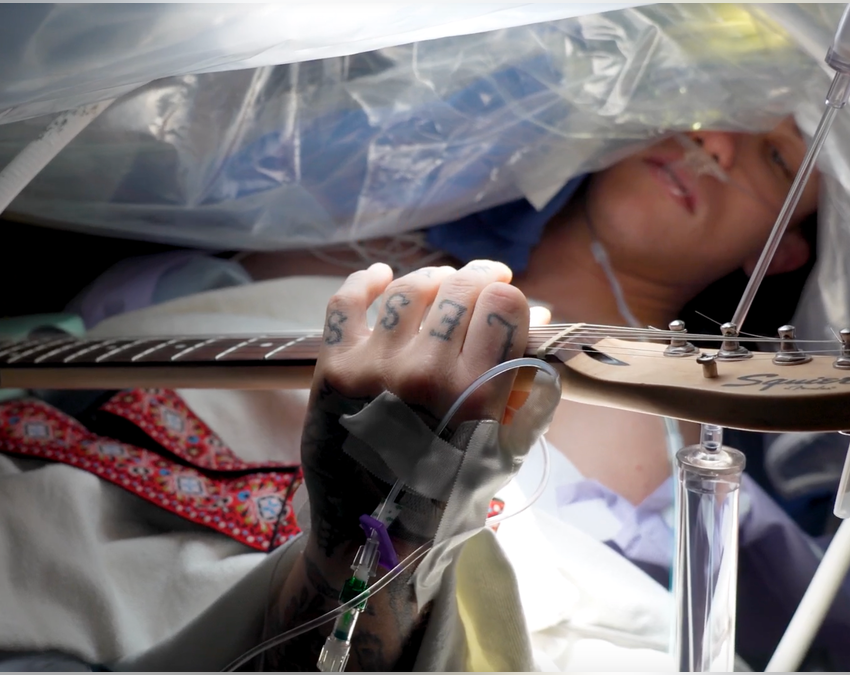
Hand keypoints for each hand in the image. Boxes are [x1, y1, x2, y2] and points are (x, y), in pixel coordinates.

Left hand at [301, 261, 536, 552]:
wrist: (367, 531)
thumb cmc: (442, 496)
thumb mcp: (502, 450)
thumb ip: (523, 386)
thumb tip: (539, 316)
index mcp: (475, 397)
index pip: (503, 306)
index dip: (508, 298)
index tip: (505, 302)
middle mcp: (425, 374)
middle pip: (459, 289)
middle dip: (477, 279)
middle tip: (481, 283)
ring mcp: (374, 367)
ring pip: (410, 288)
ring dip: (432, 277)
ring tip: (442, 282)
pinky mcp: (333, 368)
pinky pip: (346, 302)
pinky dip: (364, 281)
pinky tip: (381, 276)